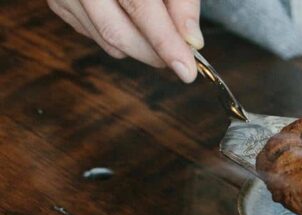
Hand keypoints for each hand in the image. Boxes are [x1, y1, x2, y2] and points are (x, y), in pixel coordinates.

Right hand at [47, 0, 202, 82]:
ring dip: (140, 48)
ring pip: (108, 41)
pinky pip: (96, 36)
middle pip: (118, 33)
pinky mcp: (59, 4)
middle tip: (179, 58)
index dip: (165, 41)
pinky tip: (127, 17)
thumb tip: (191, 41)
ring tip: (157, 32)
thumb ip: (181, 2)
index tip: (187, 69)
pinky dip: (119, 36)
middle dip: (154, 54)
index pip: (139, 6)